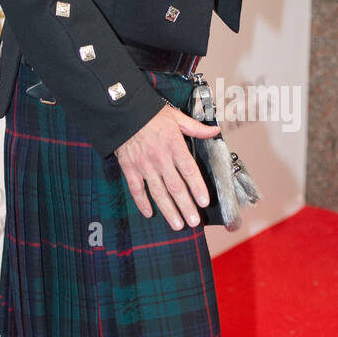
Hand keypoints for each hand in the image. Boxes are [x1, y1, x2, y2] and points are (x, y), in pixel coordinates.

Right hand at [115, 104, 219, 230]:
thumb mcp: (176, 117)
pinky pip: (136, 189)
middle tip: (194, 222)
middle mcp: (160, 158)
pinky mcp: (129, 168)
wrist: (122, 112)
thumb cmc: (151, 114)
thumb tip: (215, 131)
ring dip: (168, 210)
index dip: (197, 188)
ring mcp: (144, 165)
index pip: (189, 171)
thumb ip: (197, 128)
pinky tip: (149, 213)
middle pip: (175, 187)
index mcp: (174, 145)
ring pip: (158, 192)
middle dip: (185, 206)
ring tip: (177, 224)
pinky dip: (142, 203)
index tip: (204, 202)